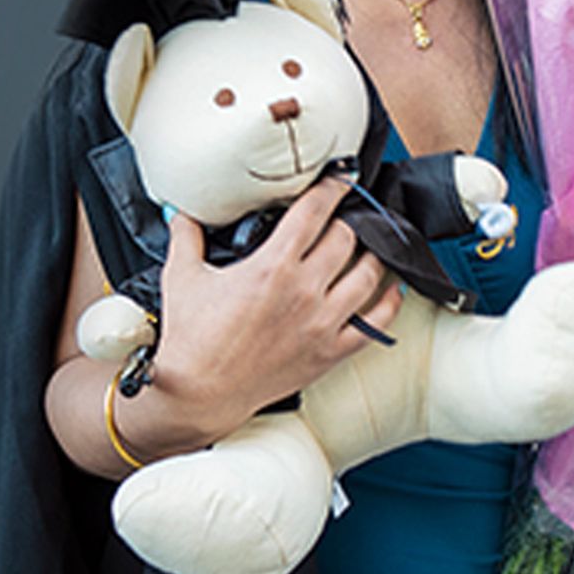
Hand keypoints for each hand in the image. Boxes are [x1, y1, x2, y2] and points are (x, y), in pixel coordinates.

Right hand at [156, 174, 403, 440]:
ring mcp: (322, 323)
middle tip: (349, 213)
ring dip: (374, 254)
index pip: (315, 212)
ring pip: (370, 275)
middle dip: (349, 220)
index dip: (332, 188)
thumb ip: (187, 237)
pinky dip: (390, 303)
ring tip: (374, 242)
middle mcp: (304, 291)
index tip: (341, 179)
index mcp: (272, 267)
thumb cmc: (191, 340)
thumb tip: (182, 212)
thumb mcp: (182, 278)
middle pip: (347, 238)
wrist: (199, 394)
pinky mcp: (330, 352)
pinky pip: (376, 324)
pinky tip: (391, 288)